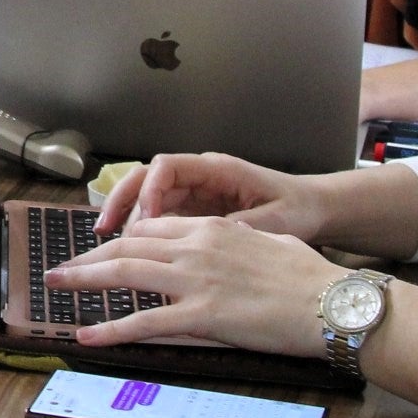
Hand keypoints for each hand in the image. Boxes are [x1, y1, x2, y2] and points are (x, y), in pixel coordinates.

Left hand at [46, 215, 342, 353]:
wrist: (330, 303)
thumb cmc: (310, 278)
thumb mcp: (269, 243)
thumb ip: (239, 242)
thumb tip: (231, 246)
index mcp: (213, 229)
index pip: (153, 229)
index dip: (121, 240)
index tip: (102, 251)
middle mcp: (197, 247)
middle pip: (129, 245)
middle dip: (91, 257)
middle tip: (64, 268)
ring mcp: (196, 280)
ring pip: (125, 273)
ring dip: (84, 279)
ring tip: (57, 285)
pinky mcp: (201, 316)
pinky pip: (145, 323)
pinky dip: (111, 328)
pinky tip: (89, 334)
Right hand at [95, 152, 327, 242]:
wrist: (315, 208)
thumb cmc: (298, 207)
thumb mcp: (276, 219)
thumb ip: (243, 227)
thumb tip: (212, 238)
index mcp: (218, 170)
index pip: (167, 167)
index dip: (148, 191)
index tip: (143, 220)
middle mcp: (200, 176)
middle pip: (147, 178)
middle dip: (121, 200)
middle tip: (102, 229)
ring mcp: (196, 193)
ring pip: (148, 196)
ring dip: (125, 215)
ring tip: (104, 239)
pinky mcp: (196, 211)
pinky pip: (160, 215)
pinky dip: (142, 230)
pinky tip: (129, 250)